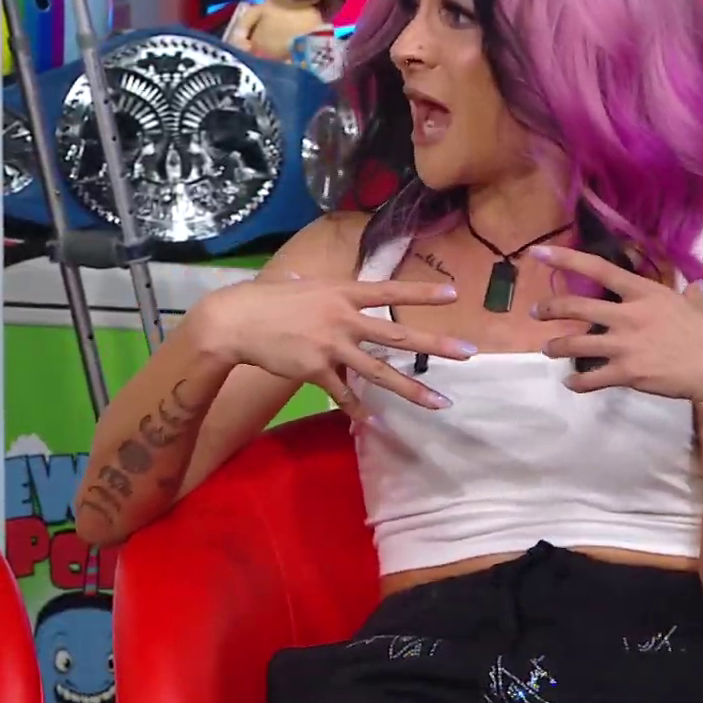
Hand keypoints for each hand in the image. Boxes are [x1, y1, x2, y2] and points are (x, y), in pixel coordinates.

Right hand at [203, 275, 468, 414]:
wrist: (233, 322)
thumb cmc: (261, 299)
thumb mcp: (292, 284)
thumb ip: (305, 286)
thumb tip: (298, 281)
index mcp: (340, 292)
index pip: (389, 291)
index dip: (421, 293)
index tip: (453, 295)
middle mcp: (343, 318)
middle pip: (398, 335)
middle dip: (436, 345)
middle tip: (468, 352)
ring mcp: (331, 346)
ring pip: (380, 372)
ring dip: (413, 389)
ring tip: (440, 402)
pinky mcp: (315, 370)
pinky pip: (342, 394)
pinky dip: (356, 409)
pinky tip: (371, 421)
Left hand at [529, 245, 702, 410]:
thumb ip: (694, 296)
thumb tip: (696, 287)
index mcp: (647, 294)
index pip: (599, 270)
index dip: (566, 259)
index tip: (539, 253)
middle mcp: (629, 316)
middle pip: (576, 308)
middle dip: (550, 309)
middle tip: (535, 312)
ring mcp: (626, 345)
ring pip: (575, 344)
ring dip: (556, 346)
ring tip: (547, 349)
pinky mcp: (628, 373)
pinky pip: (591, 378)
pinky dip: (577, 382)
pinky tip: (570, 384)